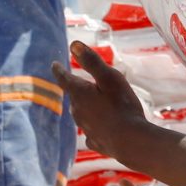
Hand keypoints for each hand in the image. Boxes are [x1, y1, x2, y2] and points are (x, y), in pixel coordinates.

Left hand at [53, 41, 150, 158]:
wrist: (130, 140)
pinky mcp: (96, 141)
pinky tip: (101, 127)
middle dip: (78, 89)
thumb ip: (92, 62)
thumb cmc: (122, 105)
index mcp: (79, 94)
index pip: (64, 79)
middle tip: (82, 82)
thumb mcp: (110, 78)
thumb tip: (73, 44)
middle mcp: (77, 111)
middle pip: (74, 97)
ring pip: (82, 113)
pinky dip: (94, 125)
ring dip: (87, 106)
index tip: (54, 64)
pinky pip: (91, 130)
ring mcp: (85, 128)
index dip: (59, 70)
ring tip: (97, 103)